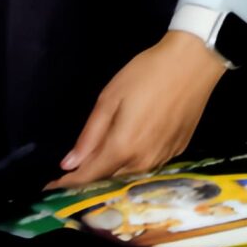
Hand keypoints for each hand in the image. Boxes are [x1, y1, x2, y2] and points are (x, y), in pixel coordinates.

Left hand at [52, 31, 227, 188]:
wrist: (195, 61)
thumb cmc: (147, 73)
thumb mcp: (110, 98)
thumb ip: (90, 135)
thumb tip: (70, 163)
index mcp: (123, 148)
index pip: (89, 176)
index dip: (68, 183)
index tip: (51, 185)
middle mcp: (144, 161)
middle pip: (110, 178)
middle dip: (91, 176)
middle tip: (76, 168)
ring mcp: (164, 157)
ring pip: (131, 173)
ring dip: (114, 170)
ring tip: (101, 159)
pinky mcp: (179, 149)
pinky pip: (150, 164)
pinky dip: (135, 161)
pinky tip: (132, 147)